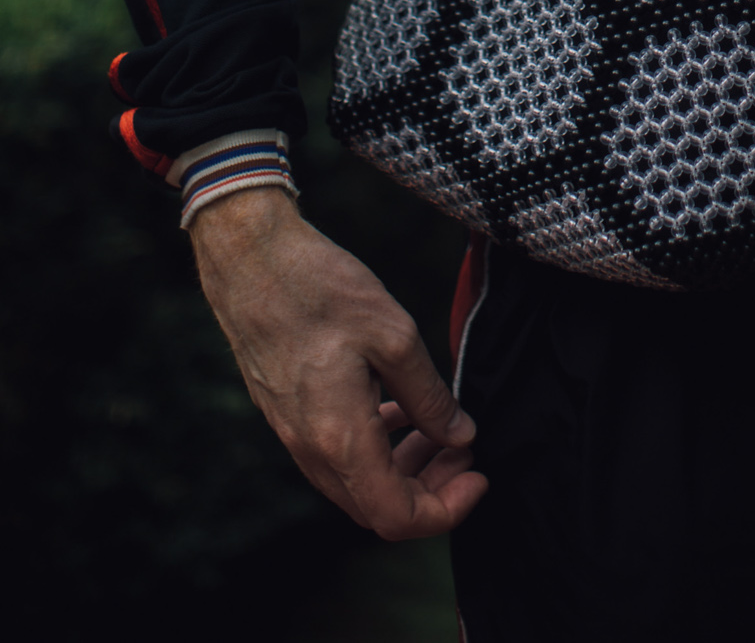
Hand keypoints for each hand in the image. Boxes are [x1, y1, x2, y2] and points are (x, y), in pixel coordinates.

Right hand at [189, 187, 486, 539]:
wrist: (252, 262)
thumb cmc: (322, 289)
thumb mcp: (395, 335)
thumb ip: (430, 396)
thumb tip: (461, 436)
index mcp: (340, 438)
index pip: (397, 517)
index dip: (446, 509)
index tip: (478, 474)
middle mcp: (312, 450)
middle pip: (378, 508)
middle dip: (431, 489)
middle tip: (466, 448)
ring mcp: (294, 435)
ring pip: (357, 485)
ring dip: (404, 470)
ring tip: (441, 430)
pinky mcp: (289, 415)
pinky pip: (337, 456)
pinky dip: (377, 449)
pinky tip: (399, 410)